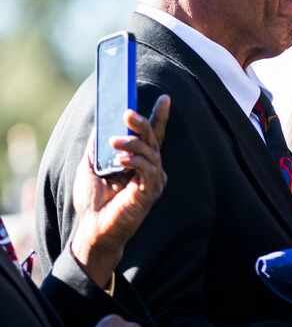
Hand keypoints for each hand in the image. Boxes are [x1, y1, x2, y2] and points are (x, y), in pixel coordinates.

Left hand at [71, 95, 170, 287]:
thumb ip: (98, 145)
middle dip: (142, 123)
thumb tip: (101, 121)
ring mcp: (153, 180)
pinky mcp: (151, 192)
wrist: (92, 228)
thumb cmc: (93, 199)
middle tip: (127, 113)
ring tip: (113, 142)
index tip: (165, 98)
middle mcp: (151, 169)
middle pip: (153, 139)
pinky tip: (121, 159)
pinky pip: (149, 170)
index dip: (160, 117)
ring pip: (151, 152)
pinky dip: (136, 161)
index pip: (153, 135)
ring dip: (132, 143)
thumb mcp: (91, 164)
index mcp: (140, 161)